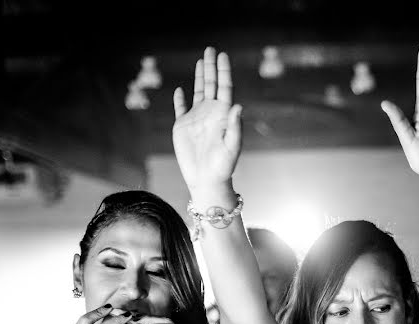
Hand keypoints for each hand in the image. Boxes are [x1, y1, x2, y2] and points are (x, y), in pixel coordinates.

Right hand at [173, 47, 241, 195]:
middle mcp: (210, 113)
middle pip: (212, 85)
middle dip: (211, 67)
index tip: (223, 55)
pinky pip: (181, 108)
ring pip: (198, 92)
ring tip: (201, 60)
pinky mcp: (183, 127)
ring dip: (200, 76)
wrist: (206, 179)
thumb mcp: (232, 147)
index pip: (224, 88)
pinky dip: (180, 99)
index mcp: (223, 115)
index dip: (223, 72)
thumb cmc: (223, 166)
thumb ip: (235, 127)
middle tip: (211, 49)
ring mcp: (196, 119)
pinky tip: (180, 90)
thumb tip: (238, 105)